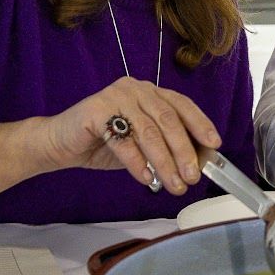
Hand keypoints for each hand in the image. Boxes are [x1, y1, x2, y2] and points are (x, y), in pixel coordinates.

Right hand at [42, 77, 221, 194]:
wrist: (61, 144)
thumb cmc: (105, 144)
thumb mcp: (143, 145)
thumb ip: (167, 146)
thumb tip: (198, 163)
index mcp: (151, 92)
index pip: (182, 105)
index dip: (200, 124)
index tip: (214, 145)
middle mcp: (136, 89)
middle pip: (168, 120)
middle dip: (184, 151)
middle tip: (192, 177)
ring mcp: (115, 96)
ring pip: (148, 131)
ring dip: (164, 162)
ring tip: (173, 185)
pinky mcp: (95, 110)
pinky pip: (123, 140)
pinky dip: (137, 162)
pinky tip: (145, 179)